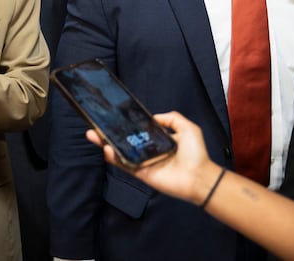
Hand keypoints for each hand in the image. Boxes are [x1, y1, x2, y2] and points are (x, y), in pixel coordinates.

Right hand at [86, 111, 221, 204]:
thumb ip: (171, 118)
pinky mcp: (140, 173)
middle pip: (123, 141)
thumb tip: (153, 117)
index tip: (112, 117)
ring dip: (105, 144)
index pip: (136, 131)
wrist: (199, 176)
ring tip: (93, 135)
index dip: (124, 125)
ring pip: (120, 152)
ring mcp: (142, 162)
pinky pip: (124, 165)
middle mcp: (147, 150)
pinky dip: (114, 158)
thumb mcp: (187, 128)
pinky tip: (107, 149)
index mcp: (157, 140)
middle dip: (108, 134)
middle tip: (95, 127)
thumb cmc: (196, 153)